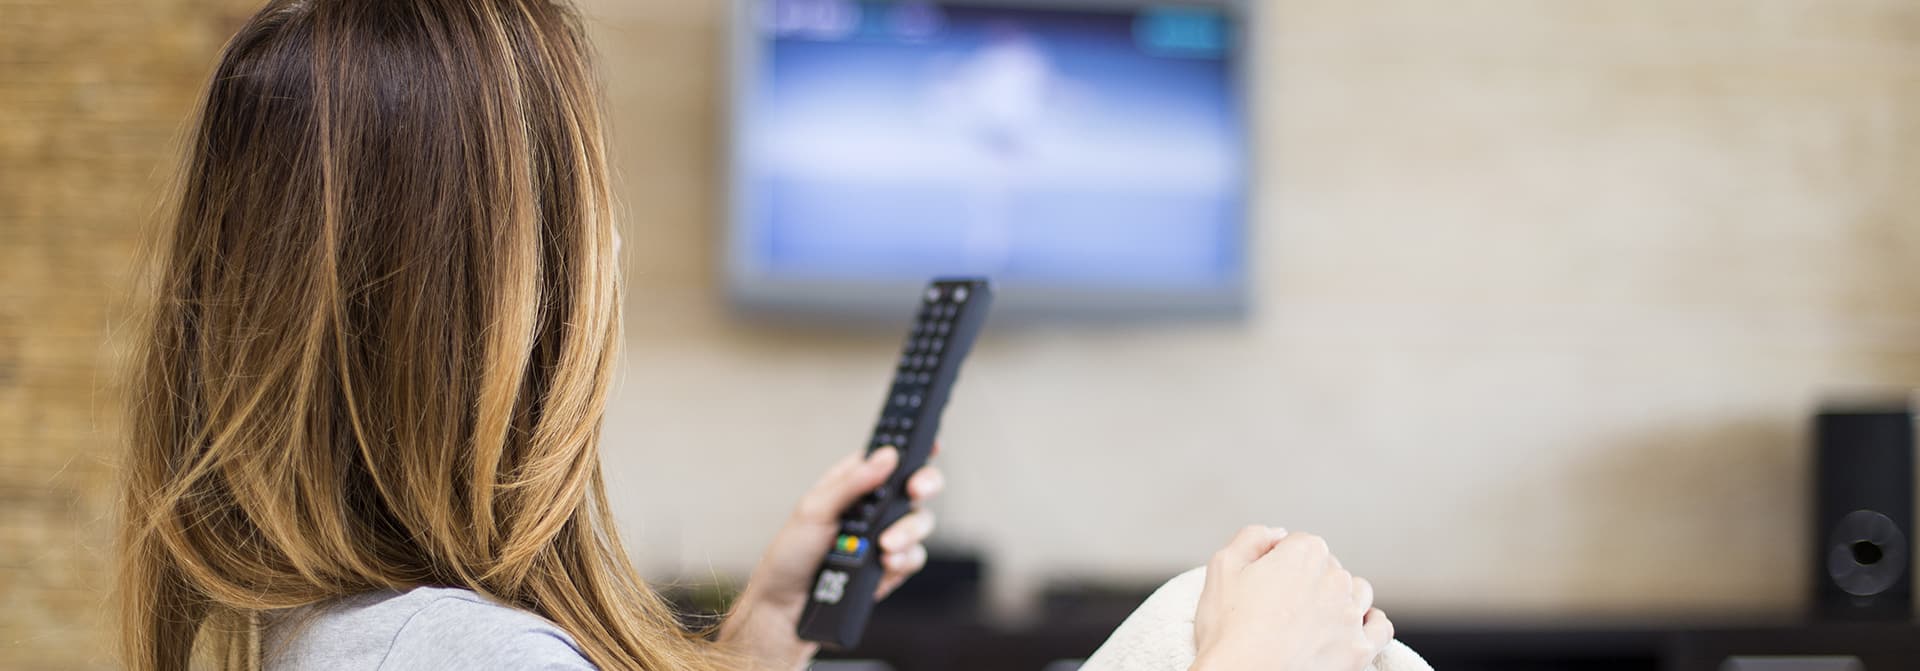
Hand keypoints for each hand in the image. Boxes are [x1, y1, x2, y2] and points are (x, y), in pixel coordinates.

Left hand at [719, 446, 945, 668]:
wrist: (787, 609)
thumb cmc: (790, 556)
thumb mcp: (814, 510)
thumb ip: (852, 483)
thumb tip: (886, 457)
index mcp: (852, 484)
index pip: (888, 458)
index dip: (912, 446)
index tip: (930, 441)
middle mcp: (874, 508)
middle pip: (916, 485)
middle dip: (925, 482)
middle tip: (916, 489)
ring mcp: (885, 537)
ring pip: (920, 521)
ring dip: (909, 530)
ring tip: (886, 545)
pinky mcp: (891, 566)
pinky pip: (914, 556)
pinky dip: (904, 558)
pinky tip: (886, 563)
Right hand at [1192, 526, 1393, 670]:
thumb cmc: (1229, 629)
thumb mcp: (1222, 566)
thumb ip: (1252, 537)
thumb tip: (1277, 534)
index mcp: (1304, 553)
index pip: (1300, 543)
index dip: (1280, 561)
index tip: (1265, 582)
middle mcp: (1335, 579)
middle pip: (1329, 567)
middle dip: (1309, 580)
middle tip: (1281, 604)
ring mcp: (1350, 616)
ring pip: (1358, 592)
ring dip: (1340, 598)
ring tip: (1315, 617)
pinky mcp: (1359, 649)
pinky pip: (1380, 628)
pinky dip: (1370, 624)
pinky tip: (1355, 628)